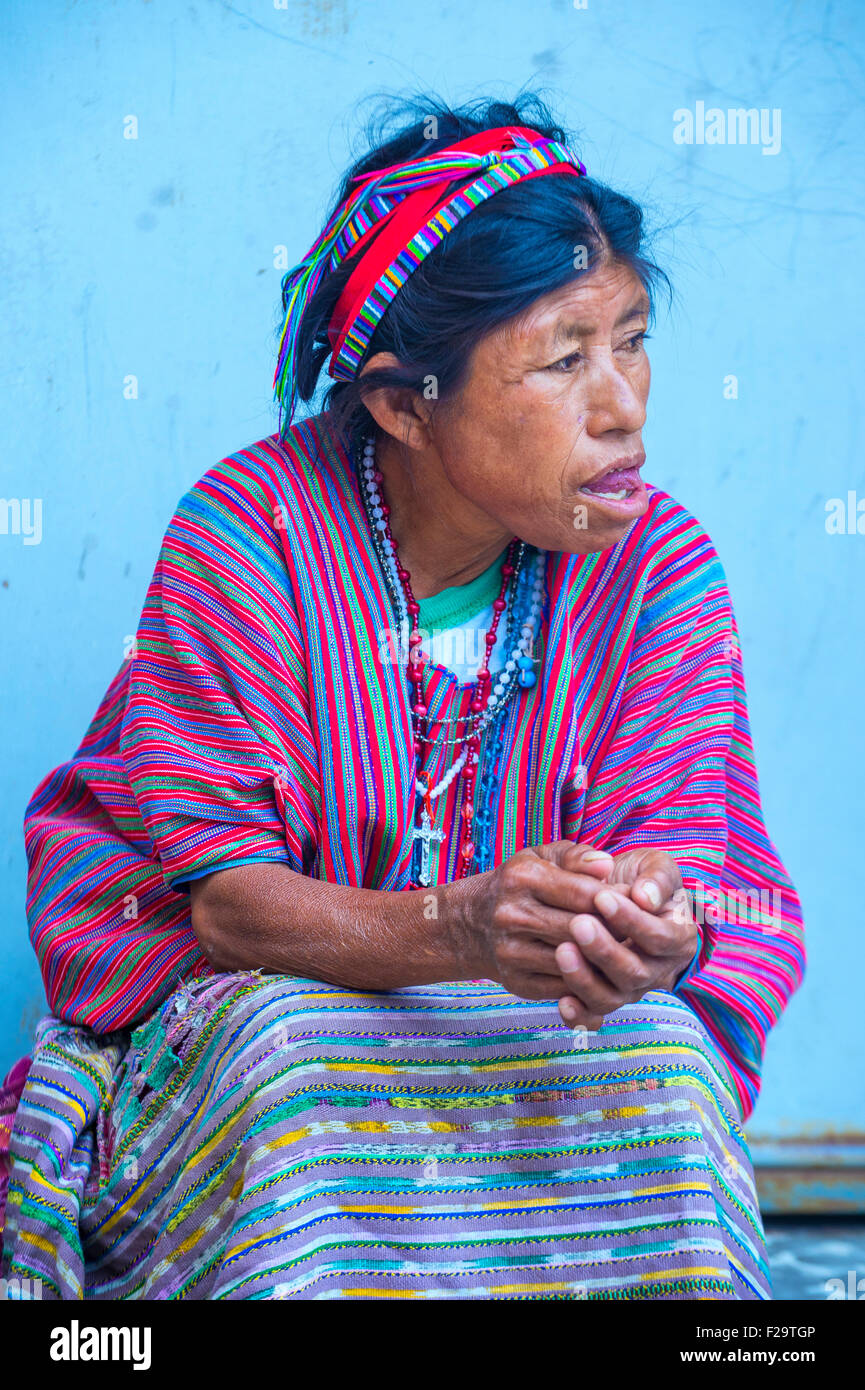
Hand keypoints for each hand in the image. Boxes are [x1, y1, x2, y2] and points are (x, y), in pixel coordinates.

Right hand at [469, 841, 620, 1003]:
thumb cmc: (521, 884)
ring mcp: (511, 952)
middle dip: (614, 930)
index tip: (635, 902)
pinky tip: (600, 969)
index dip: (616, 899)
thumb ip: (578, 856)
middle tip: (638, 929)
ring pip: (574, 960)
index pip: (584, 893)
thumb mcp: (544, 857)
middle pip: (581, 929)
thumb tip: (608, 866)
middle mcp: (512, 914)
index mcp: (522, 877)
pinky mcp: (516, 982)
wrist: (473, 924)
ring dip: (604, 958)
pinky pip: (563, 986)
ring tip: (625, 948)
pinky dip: (587, 979)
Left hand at [554, 848, 697, 1030]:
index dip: (632, 921)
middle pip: (635, 973)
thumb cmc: (639, 876)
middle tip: (577, 924)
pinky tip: (562, 1002)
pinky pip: (594, 1015)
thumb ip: (657, 877)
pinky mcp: (604, 996)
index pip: (660, 938)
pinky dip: (580, 1015)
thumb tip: (645, 897)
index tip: (602, 897)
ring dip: (585, 979)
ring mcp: (630, 988)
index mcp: (679, 938)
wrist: (615, 892)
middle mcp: (658, 971)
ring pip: (611, 997)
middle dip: (605, 950)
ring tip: (562, 950)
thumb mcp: (655, 865)